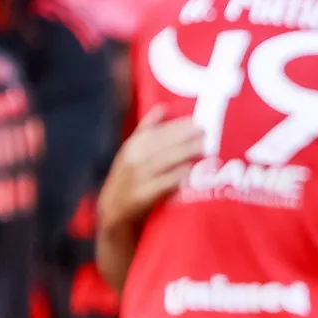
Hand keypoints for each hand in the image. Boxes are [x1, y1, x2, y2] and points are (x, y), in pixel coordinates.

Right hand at [105, 109, 204, 227]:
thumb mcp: (132, 151)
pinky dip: (174, 176)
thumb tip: (163, 107)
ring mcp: (136, 178)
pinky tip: (188, 170)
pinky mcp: (141, 197)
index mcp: (132, 146)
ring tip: (202, 147)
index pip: (155, 131)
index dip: (176, 126)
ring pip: (162, 161)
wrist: (113, 211)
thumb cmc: (129, 178)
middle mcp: (133, 159)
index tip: (195, 121)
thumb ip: (147, 130)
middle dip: (183, 136)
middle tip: (204, 132)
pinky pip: (160, 184)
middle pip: (160, 144)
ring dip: (183, 152)